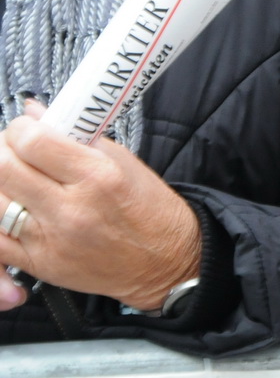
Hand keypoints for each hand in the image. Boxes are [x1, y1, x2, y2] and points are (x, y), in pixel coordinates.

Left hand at [0, 102, 201, 312]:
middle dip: (3, 151)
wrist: (165, 263)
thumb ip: (78, 137)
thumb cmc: (151, 211)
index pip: (34, 142)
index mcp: (98, 176)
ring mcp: (51, 240)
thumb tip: (35, 113)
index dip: (21, 128)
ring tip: (14, 179)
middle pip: (4, 169)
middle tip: (14, 149)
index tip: (26, 127)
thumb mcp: (125, 163)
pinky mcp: (39, 264)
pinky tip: (11, 209)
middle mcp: (71, 208)